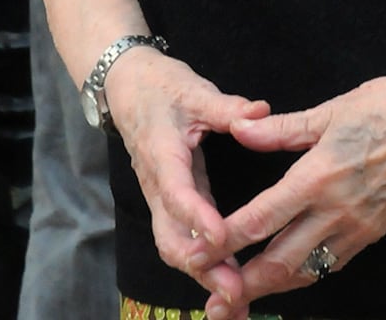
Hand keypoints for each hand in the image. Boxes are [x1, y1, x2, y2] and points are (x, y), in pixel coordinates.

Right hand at [105, 49, 269, 314]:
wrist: (126, 86)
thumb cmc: (161, 87)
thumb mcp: (193, 90)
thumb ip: (226, 107)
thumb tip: (260, 112)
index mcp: (162, 154)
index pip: (177, 192)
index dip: (197, 217)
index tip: (222, 238)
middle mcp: (157, 185)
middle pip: (170, 237)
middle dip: (201, 266)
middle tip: (235, 290)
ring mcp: (161, 199)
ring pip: (175, 245)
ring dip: (204, 274)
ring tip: (238, 301)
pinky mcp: (170, 204)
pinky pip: (183, 240)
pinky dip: (204, 265)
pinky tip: (231, 285)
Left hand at [208, 75, 385, 318]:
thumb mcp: (330, 111)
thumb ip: (281, 130)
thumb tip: (240, 129)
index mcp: (318, 177)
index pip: (262, 218)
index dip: (226, 239)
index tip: (198, 252)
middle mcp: (336, 211)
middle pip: (281, 260)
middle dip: (244, 282)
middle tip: (213, 299)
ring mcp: (356, 227)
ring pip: (306, 270)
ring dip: (272, 286)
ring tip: (242, 297)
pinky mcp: (372, 233)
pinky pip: (331, 263)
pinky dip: (304, 274)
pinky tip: (287, 275)